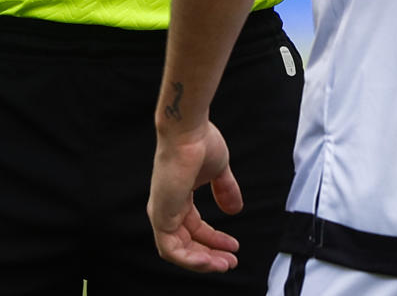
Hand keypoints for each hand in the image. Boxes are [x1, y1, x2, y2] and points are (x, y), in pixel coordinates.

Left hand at [148, 120, 242, 272]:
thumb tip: (236, 210)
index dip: (214, 240)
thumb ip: (225, 190)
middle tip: (230, 262)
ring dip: (202, 262)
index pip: (194, 227)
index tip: (234, 246)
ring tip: (224, 265)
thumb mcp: (218, 171)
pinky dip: (190, 259)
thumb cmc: (200, 142)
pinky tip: (209, 261)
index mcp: (179, 197)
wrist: (188, 131)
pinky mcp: (160, 216)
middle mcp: (168, 207)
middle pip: (187, 242)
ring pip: (178, 251)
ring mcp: (162, 212)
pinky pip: (171, 249)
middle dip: (210, 255)